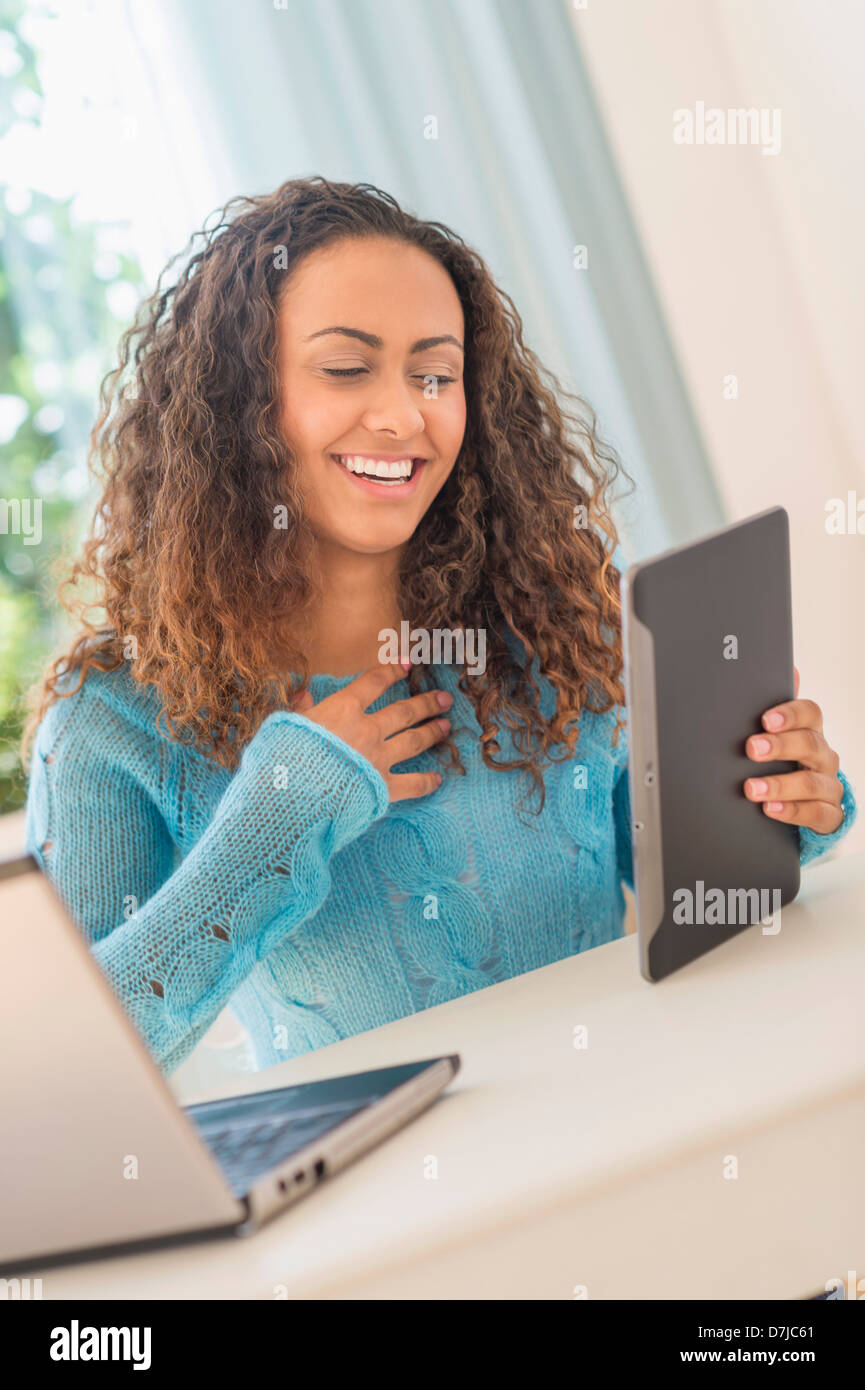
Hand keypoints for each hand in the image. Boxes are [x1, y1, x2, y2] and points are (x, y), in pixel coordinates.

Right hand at [291, 661, 452, 802]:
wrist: (292, 795)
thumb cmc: (284, 758)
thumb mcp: (287, 725)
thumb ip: (300, 710)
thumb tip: (303, 694)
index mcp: (343, 709)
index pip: (374, 682)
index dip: (393, 670)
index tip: (408, 663)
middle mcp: (367, 730)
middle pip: (404, 711)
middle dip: (427, 703)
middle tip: (445, 698)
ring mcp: (378, 758)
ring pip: (414, 741)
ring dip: (432, 732)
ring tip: (446, 726)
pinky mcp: (383, 788)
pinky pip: (413, 784)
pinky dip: (427, 782)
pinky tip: (438, 779)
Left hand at [743, 666, 843, 833]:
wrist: (806, 802)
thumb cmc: (787, 761)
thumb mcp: (778, 733)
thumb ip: (776, 705)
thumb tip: (788, 668)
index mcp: (811, 731)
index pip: (810, 713)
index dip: (790, 714)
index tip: (766, 719)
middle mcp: (823, 756)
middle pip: (809, 744)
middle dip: (779, 746)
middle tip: (752, 748)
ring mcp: (829, 786)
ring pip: (811, 782)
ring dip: (779, 784)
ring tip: (752, 788)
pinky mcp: (829, 814)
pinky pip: (816, 813)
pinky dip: (792, 811)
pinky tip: (770, 808)